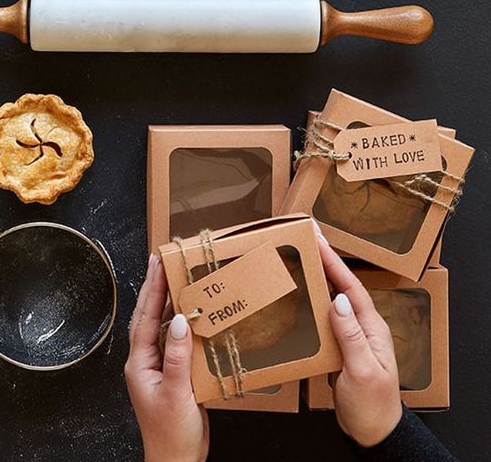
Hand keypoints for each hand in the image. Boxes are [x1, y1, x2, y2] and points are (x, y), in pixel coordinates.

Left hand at [125, 254, 208, 461]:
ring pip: (158, 325)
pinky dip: (177, 322)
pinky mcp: (170, 373)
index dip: (153, 289)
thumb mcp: (177, 393)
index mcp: (139, 363)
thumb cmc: (172, 435)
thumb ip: (177, 356)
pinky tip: (187, 313)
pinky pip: (170, 339)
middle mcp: (144, 360)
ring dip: (165, 301)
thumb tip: (178, 320)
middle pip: (147, 315)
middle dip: (154, 287)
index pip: (145, 317)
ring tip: (172, 277)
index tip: (158, 264)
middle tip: (160, 260)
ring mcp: (155, 366)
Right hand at [316, 230, 402, 447]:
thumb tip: (337, 300)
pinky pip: (324, 317)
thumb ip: (351, 335)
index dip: (333, 261)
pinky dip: (311, 301)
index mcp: (372, 327)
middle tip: (304, 239)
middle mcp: (362, 326)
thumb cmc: (372, 404)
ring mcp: (351, 336)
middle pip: (340, 286)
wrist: (373, 433)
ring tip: (298, 258)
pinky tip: (299, 296)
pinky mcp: (339, 347)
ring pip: (331, 298)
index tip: (317, 239)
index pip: (350, 286)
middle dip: (324, 260)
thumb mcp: (362, 370)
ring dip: (316, 277)